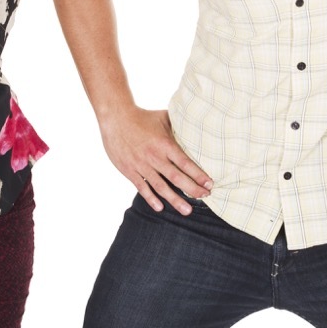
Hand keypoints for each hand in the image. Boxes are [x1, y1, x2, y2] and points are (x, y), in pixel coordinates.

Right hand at [99, 106, 213, 214]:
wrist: (116, 118)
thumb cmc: (142, 116)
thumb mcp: (163, 117)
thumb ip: (179, 124)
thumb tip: (196, 122)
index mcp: (165, 144)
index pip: (186, 163)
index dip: (199, 175)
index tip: (210, 185)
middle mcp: (155, 156)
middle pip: (176, 178)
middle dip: (192, 190)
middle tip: (205, 198)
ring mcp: (141, 165)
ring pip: (161, 187)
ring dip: (175, 200)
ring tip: (187, 211)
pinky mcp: (129, 170)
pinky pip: (142, 187)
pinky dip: (151, 198)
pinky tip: (160, 208)